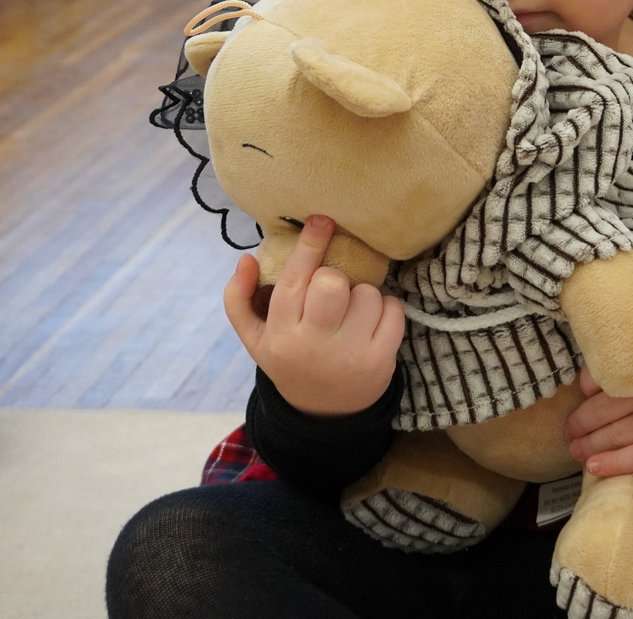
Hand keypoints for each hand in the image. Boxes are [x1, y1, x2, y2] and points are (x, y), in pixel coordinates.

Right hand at [223, 215, 404, 417]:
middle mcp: (313, 344)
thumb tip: (247, 259)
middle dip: (335, 279)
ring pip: (367, 293)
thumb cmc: (289, 360)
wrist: (323, 413)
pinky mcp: (381, 360)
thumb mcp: (255, 338)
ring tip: (351, 315)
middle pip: (332, 282)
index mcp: (280, 333)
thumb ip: (239, 298)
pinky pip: (393, 309)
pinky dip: (387, 309)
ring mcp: (350, 353)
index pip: (294, 279)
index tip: (322, 219)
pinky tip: (372, 324)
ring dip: (362, 296)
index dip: (310, 245)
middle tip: (332, 293)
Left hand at [562, 323, 632, 477]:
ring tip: (575, 448)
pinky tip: (594, 467)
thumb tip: (617, 303)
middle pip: (608, 408)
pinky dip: (615, 463)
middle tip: (568, 427)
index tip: (581, 392)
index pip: (608, 372)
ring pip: (620, 434)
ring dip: (590, 444)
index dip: (587, 384)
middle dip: (581, 421)